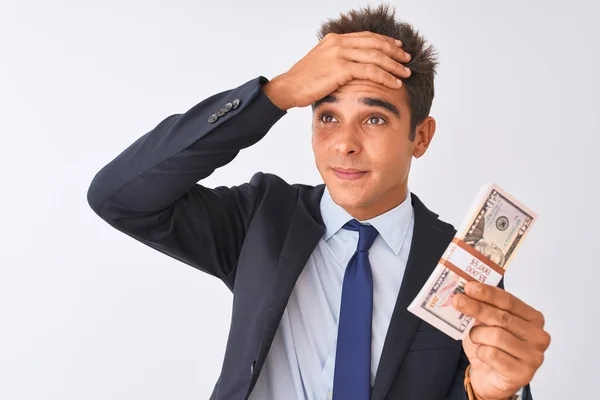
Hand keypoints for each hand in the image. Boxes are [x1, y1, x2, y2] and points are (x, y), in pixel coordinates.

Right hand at [263, 31, 411, 109]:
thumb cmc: (304, 81)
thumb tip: (354, 68)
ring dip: (394, 66)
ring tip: (405, 74)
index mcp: (335, 39)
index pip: (367, 37)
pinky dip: (385, 77)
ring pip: (376, 57)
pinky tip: (394, 83)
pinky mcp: (340, 68)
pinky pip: (370, 71)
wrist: (289, 87)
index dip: (385, 42)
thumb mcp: (322, 64)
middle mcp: (339, 43)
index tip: (398, 48)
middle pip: (375, 44)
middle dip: (394, 52)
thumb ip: (338, 61)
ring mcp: (339, 54)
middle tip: (408, 60)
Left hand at [453, 281, 550, 399]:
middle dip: (476, 307)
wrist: (489, 378)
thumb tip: (464, 293)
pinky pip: (492, 354)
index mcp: (533, 318)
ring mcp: (533, 356)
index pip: (509, 301)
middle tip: (458, 301)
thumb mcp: (485, 323)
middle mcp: (538, 336)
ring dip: (478, 334)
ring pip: (496, 335)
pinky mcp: (522, 373)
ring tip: (474, 338)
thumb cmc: (490, 346)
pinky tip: (482, 354)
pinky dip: (480, 352)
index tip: (469, 286)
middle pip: (502, 317)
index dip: (487, 293)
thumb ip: (481, 308)